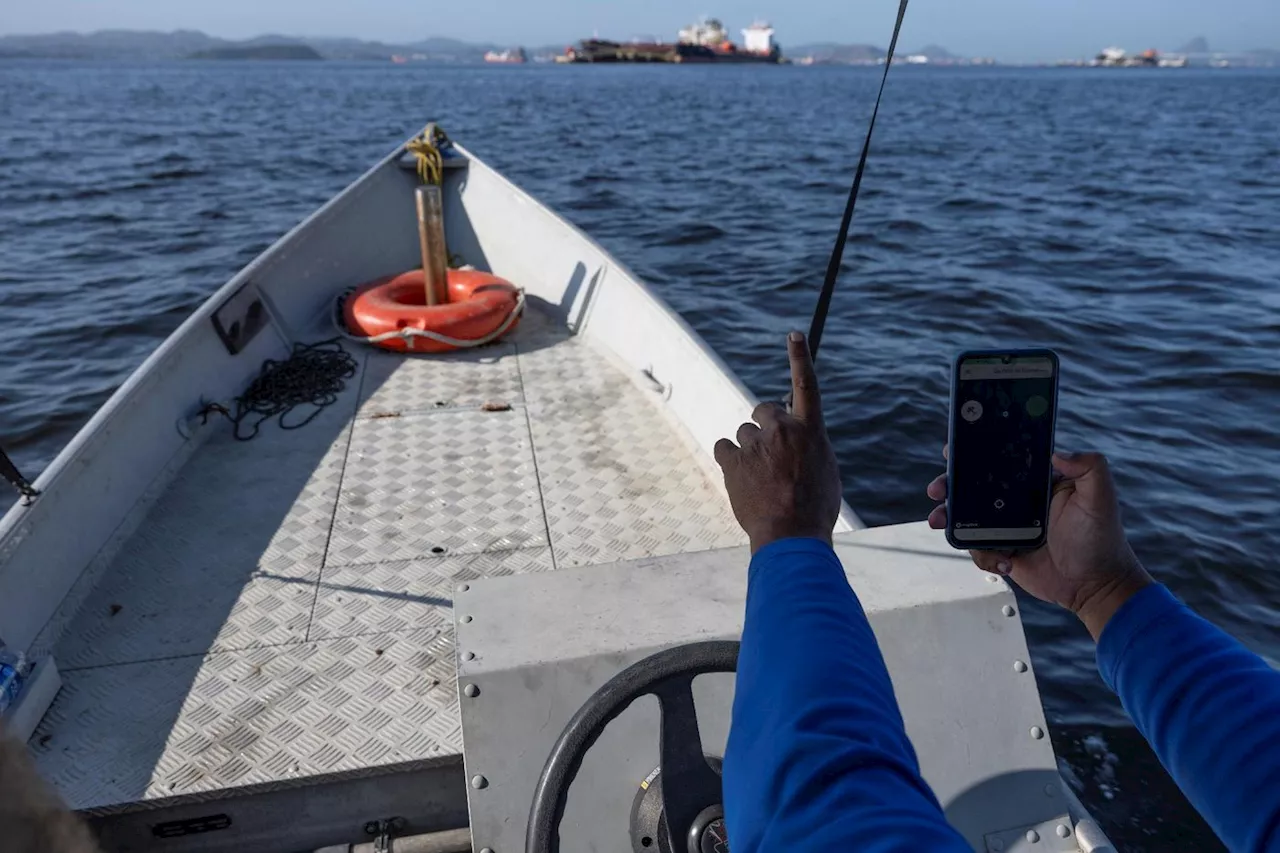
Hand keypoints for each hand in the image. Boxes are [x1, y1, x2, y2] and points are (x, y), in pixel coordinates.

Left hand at [714, 332, 842, 552]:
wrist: (791, 535)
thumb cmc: (814, 508)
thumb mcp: (825, 470)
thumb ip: (810, 444)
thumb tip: (797, 435)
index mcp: (811, 430)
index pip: (806, 385)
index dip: (800, 357)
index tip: (794, 334)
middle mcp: (783, 430)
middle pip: (763, 410)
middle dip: (764, 425)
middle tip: (771, 453)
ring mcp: (756, 444)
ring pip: (744, 434)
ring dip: (749, 450)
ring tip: (761, 479)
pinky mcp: (733, 460)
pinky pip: (724, 448)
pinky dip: (730, 460)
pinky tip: (741, 480)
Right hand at [927, 449, 1152, 639]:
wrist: (1095, 585)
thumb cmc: (1101, 538)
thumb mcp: (1100, 498)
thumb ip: (1090, 468)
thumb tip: (1058, 452)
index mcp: (1035, 480)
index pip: (1000, 459)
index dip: (973, 453)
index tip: (953, 452)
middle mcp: (1017, 500)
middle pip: (973, 486)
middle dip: (949, 484)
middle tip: (937, 490)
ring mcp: (1006, 526)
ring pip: (966, 516)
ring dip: (947, 517)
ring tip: (937, 522)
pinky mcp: (1001, 550)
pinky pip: (976, 547)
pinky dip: (982, 555)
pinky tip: (1004, 562)